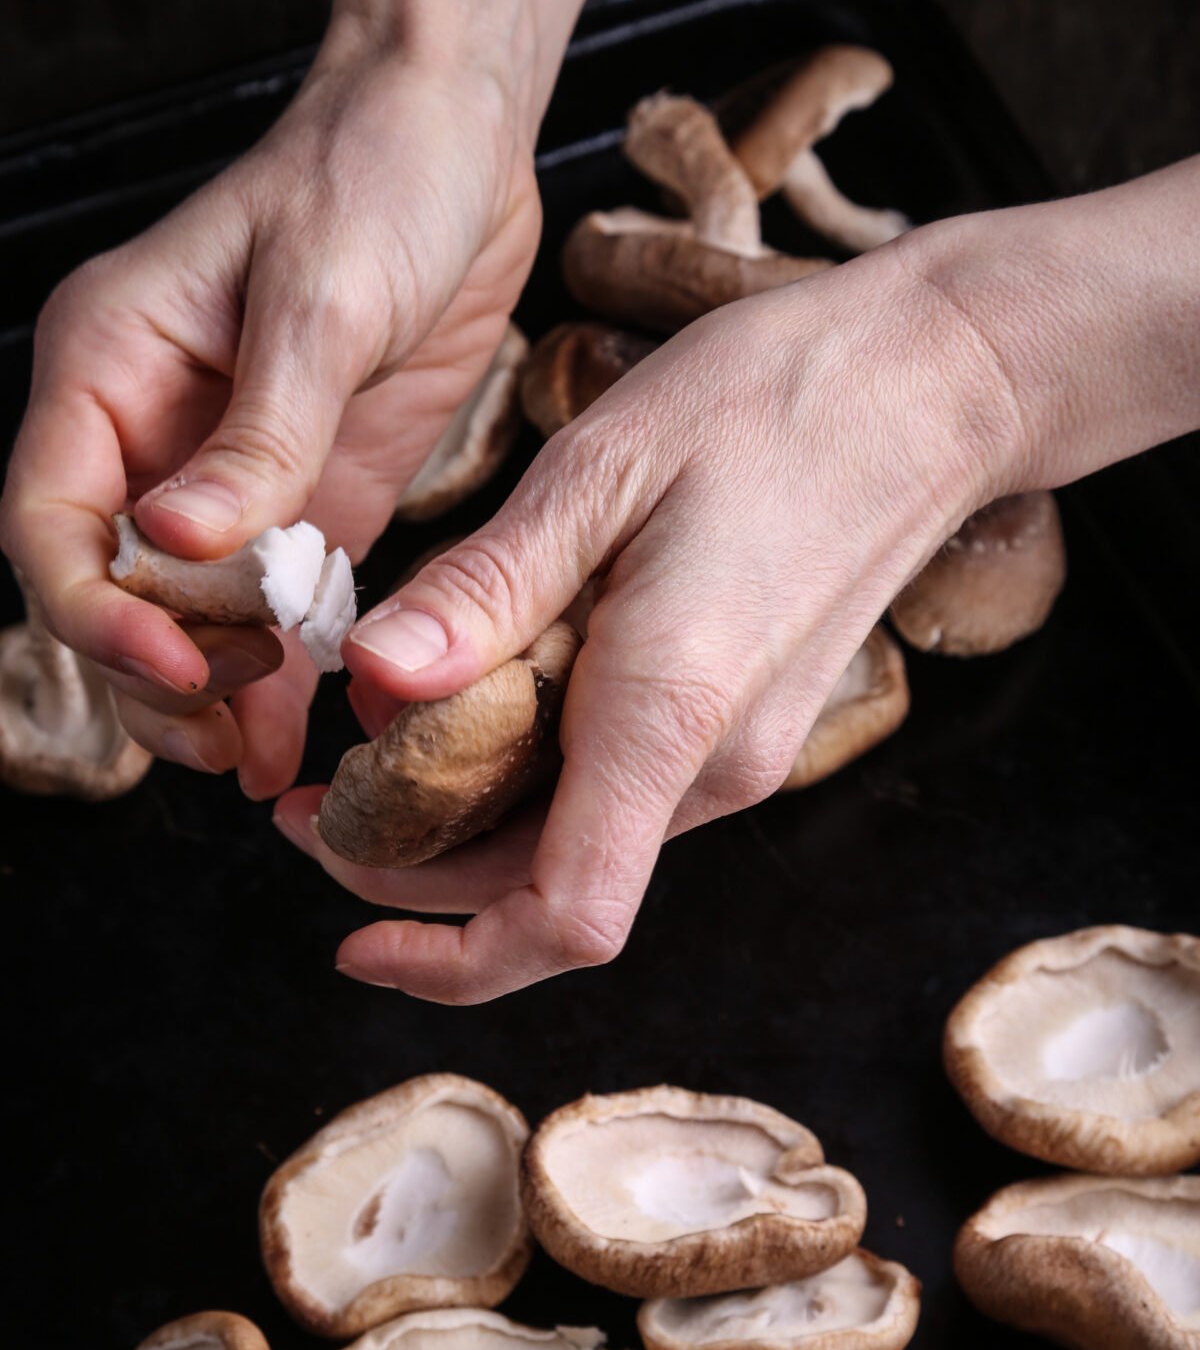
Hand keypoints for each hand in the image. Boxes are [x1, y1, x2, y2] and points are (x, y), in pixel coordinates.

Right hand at [0, 2, 554, 793]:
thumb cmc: (372, 180)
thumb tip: (183, 541)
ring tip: (252, 761)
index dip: (94, 612)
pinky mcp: (310, 502)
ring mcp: (231, 478)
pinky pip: (273, 610)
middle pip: (109, 591)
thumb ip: (260, 433)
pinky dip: (280, 676)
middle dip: (153, 674)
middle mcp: (154, 436)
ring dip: (209, 696)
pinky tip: (295, 734)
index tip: (173, 664)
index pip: (51, 521)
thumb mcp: (319, 301)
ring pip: (184, 618)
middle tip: (222, 733)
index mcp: (110, 370)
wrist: (457, 148)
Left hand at [274, 237, 1024, 1000]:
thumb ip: (486, 592)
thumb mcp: (601, 471)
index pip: (564, 918)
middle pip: (545, 894)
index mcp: (669, 714)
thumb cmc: (776, 404)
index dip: (448, 958)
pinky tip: (474, 706)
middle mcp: (712, 769)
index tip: (349, 942)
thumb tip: (371, 679)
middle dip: (415, 879)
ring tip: (370, 745)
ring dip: (464, 829)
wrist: (933, 390)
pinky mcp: (738, 729)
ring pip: (573, 846)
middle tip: (309, 808)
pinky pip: (613, 795)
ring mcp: (735, 758)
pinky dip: (525, 782)